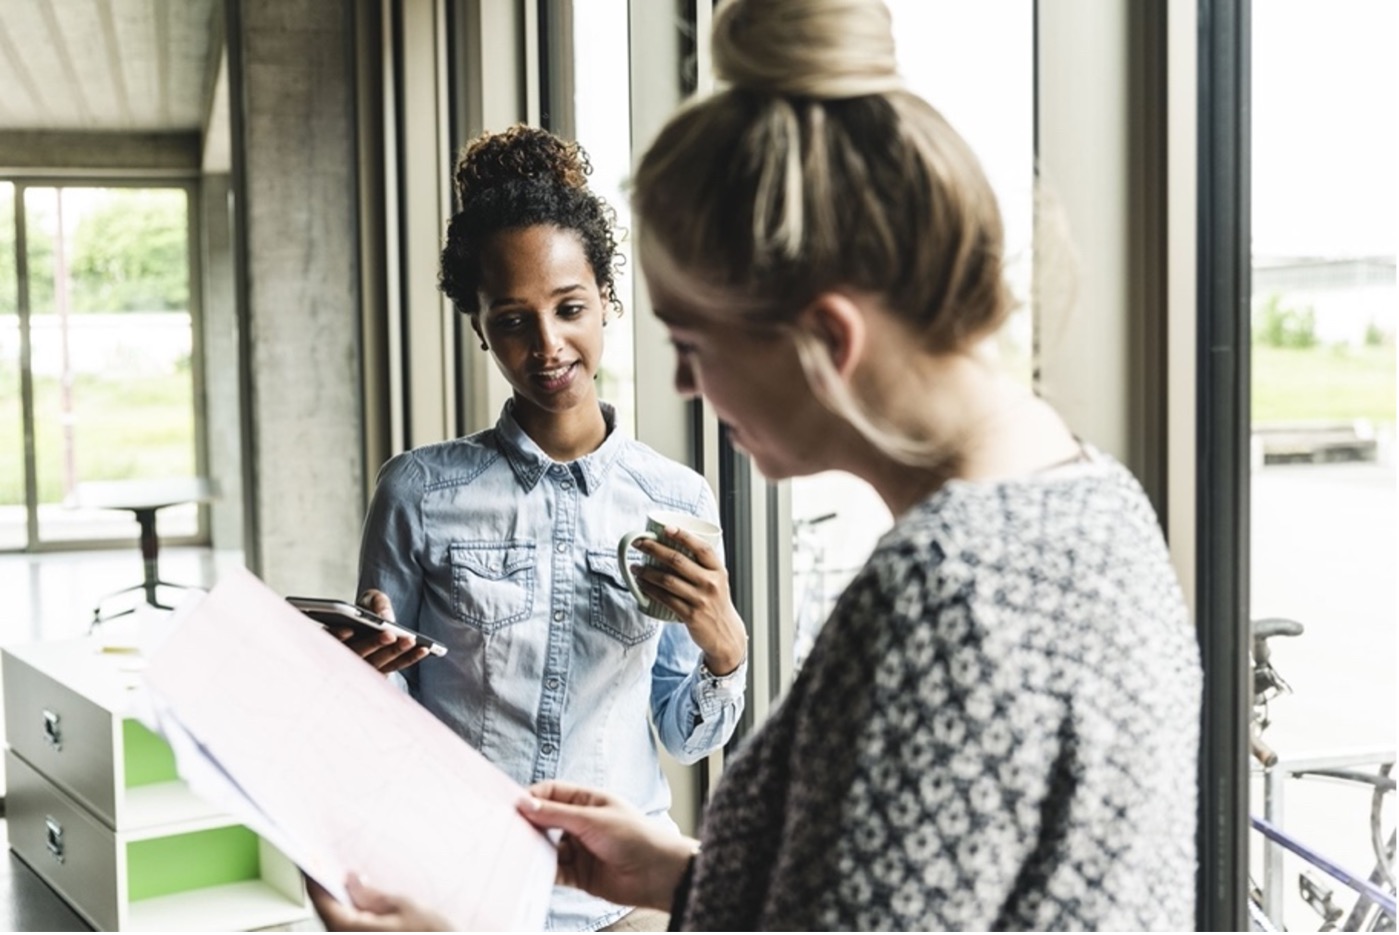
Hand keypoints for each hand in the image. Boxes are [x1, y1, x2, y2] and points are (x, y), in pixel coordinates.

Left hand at [307, 873, 450, 931]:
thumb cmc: (431, 933)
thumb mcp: (405, 907)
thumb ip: (373, 895)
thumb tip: (351, 880)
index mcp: (355, 931)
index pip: (325, 905)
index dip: (314, 884)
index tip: (307, 866)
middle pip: (329, 916)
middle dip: (327, 892)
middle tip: (324, 868)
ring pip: (338, 924)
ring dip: (338, 904)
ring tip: (342, 883)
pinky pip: (349, 929)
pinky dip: (349, 914)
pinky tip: (357, 903)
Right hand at [323, 589, 428, 675]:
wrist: (380, 623)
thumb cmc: (371, 608)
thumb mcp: (372, 599)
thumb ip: (378, 602)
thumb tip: (386, 618)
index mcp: (336, 636)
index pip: (330, 639)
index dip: (338, 635)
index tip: (349, 629)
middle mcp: (346, 656)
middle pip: (358, 653)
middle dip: (374, 644)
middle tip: (390, 634)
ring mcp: (364, 668)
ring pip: (378, 663)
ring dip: (395, 652)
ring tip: (412, 641)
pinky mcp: (381, 672)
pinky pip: (395, 667)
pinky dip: (408, 659)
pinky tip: (424, 649)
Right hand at [518, 780, 696, 910]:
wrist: (658, 874)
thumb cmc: (635, 837)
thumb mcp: (592, 819)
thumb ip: (557, 814)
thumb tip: (525, 804)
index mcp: (587, 801)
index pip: (551, 793)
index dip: (532, 798)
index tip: (511, 806)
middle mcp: (581, 823)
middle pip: (545, 820)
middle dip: (528, 825)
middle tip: (508, 831)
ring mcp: (579, 848)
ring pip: (547, 846)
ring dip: (533, 849)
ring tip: (517, 853)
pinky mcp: (579, 874)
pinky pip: (554, 870)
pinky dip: (542, 871)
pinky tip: (531, 871)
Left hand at [632, 528, 747, 674]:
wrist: (725, 634)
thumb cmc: (715, 603)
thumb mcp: (717, 581)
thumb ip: (702, 566)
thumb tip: (672, 546)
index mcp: (719, 570)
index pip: (702, 548)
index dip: (683, 535)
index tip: (666, 528)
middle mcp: (711, 583)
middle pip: (678, 561)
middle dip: (654, 549)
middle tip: (639, 544)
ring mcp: (701, 600)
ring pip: (667, 580)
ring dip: (647, 572)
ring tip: (635, 567)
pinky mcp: (690, 615)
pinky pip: (665, 599)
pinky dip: (650, 590)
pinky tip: (641, 585)